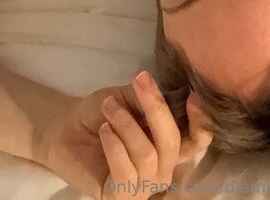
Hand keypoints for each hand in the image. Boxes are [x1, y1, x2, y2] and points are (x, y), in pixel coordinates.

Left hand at [36, 74, 212, 199]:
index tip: (192, 98)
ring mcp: (144, 186)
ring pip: (148, 155)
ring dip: (126, 124)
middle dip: (156, 109)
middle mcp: (163, 167)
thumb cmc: (103, 112)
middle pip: (173, 143)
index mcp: (170, 142)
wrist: (67, 129)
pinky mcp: (121, 197)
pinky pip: (125, 172)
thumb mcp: (127, 96)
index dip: (202, 123)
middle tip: (138, 82)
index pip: (197, 141)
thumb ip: (147, 97)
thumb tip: (157, 87)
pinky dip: (115, 145)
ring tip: (108, 108)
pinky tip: (104, 131)